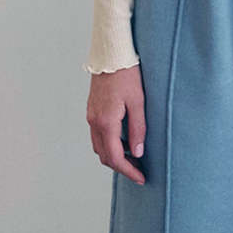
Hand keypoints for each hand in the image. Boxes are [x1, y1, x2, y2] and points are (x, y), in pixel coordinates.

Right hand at [86, 64, 146, 185]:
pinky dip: (109, 143)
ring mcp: (91, 115)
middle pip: (105, 156)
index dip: (128, 171)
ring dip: (114, 155)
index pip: (115, 157)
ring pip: (99, 146)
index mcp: (106, 122)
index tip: (141, 178)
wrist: (111, 54)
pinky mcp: (92, 109)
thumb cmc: (127, 74)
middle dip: (121, 166)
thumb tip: (137, 152)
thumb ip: (138, 128)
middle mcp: (94, 122)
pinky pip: (98, 134)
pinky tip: (124, 139)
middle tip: (139, 169)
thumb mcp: (138, 101)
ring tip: (133, 155)